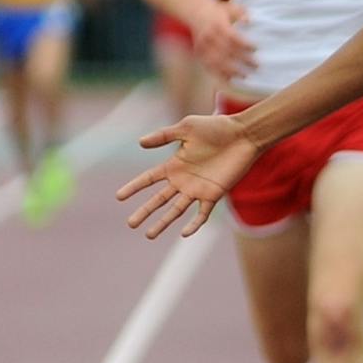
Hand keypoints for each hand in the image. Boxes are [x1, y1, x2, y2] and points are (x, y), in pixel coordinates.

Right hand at [116, 113, 263, 238]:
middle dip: (144, 211)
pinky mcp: (214, 194)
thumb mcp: (186, 127)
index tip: (119, 197)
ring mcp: (198, 189)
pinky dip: (194, 224)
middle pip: (159, 199)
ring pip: (176, 210)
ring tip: (148, 235)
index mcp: (174, 164)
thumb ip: (164, 136)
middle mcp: (183, 180)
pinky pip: (202, 213)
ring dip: (163, 223)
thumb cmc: (216, 127)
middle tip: (130, 224)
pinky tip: (184, 233)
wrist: (243, 134)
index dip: (134, 187)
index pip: (149, 179)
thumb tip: (140, 142)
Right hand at [192, 0, 255, 81]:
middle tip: (256, 66)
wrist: (196, 13)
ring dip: (231, 71)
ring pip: (217, 62)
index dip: (244, 44)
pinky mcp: (199, 53)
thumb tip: (249, 21)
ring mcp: (203, 46)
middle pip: (227, 51)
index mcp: (218, 25)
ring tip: (245, 76)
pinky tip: (230, 79)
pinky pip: (209, 66)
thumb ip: (240, 13)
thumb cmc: (218, 11)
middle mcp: (209, 36)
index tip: (256, 49)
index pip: (232, 37)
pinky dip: (219, 74)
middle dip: (242, 60)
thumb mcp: (230, 8)